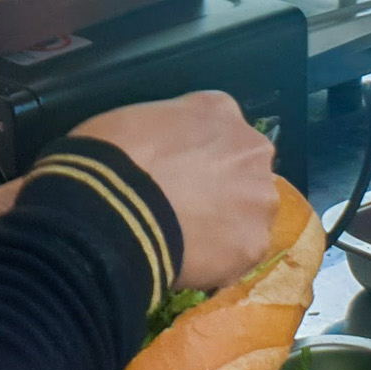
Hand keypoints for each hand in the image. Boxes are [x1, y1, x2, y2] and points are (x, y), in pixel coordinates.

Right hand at [73, 92, 277, 292]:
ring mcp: (259, 198)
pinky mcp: (255, 244)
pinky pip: (239, 251)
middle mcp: (252, 149)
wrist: (113, 207)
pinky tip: (189, 259)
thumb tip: (163, 152)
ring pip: (248, 212)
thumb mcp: (135, 118)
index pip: (217, 128)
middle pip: (244, 168)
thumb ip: (167, 130)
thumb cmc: (112, 155)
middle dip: (221, 184)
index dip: (196, 152)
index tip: (175, 169)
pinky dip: (219, 258)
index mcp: (219, 109)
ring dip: (226, 222)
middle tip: (184, 204)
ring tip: (186, 238)